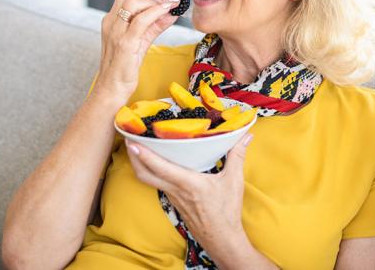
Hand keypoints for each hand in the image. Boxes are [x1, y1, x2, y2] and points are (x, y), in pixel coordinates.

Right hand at [95, 0, 180, 98]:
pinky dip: (156, 12)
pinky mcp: (124, 44)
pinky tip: (167, 13)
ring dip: (155, 1)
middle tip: (167, 2)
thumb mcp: (141, 40)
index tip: (164, 0)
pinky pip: (140, 21)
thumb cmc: (124, 66)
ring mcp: (116, 32)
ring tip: (169, 7)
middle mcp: (111, 22)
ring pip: (132, 2)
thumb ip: (155, 25)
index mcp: (112, 20)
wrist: (112, 88)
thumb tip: (172, 11)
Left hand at [125, 133, 254, 256]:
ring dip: (140, 164)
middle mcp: (175, 189)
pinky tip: (155, 163)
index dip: (143, 154)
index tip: (132, 141)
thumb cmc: (226, 211)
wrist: (222, 239)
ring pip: (149, 180)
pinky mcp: (174, 201)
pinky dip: (151, 172)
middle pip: (144, 175)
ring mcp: (172, 196)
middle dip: (133, 157)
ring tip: (137, 147)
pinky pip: (157, 184)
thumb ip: (237, 156)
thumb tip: (246, 135)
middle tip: (128, 139)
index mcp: (187, 183)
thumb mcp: (233, 181)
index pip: (159, 167)